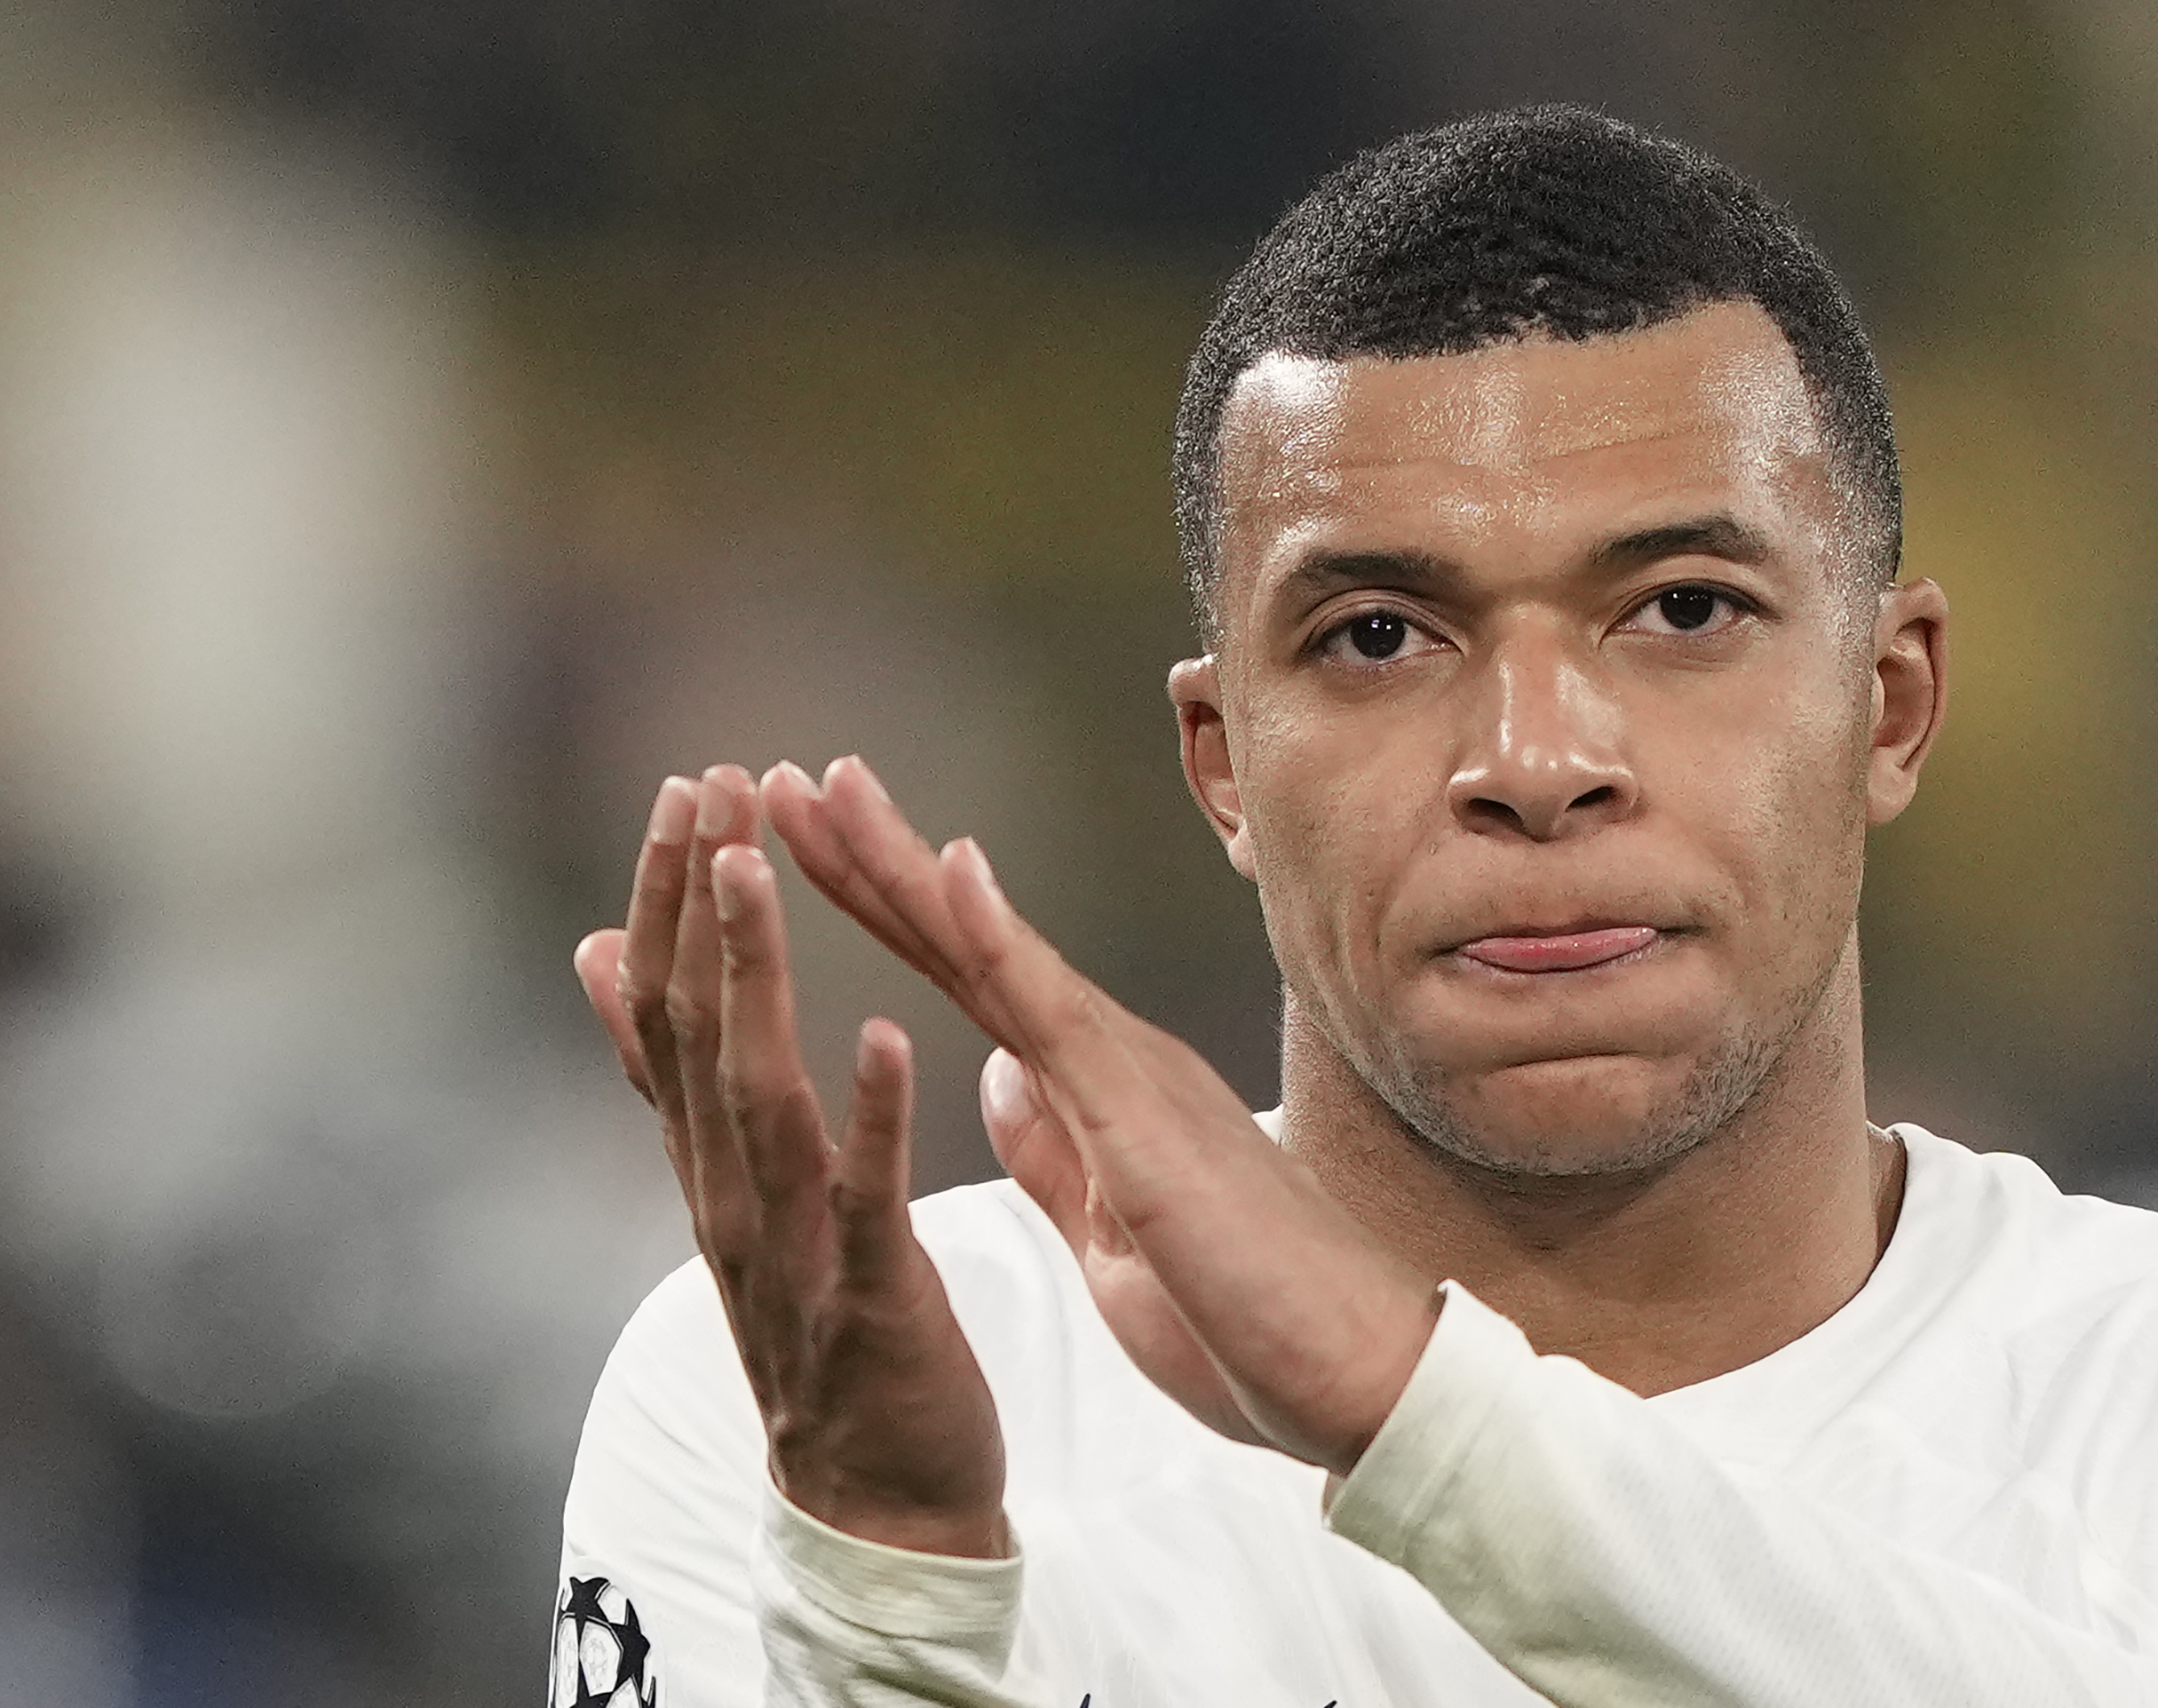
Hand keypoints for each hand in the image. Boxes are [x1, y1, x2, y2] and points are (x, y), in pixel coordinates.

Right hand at [575, 766, 1008, 1557]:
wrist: (878, 1502)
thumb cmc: (817, 1329)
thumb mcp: (728, 1195)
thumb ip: (671, 1083)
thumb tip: (603, 955)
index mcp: (713, 1166)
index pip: (669, 1009)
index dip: (672, 898)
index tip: (690, 788)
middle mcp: (730, 1197)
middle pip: (693, 1032)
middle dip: (696, 906)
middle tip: (708, 787)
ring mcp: (791, 1250)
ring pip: (756, 1095)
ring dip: (753, 977)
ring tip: (756, 871)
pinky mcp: (867, 1299)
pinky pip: (862, 1199)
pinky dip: (866, 1117)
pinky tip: (879, 1033)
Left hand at [766, 758, 1440, 1476]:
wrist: (1367, 1379)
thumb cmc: (1253, 1318)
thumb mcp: (1116, 1232)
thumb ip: (1056, 1150)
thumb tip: (995, 1076)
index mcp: (1097, 1089)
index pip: (971, 977)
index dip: (892, 905)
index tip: (813, 840)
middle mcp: (1111, 1059)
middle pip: (970, 940)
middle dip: (877, 858)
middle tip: (789, 778)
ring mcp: (1132, 1078)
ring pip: (998, 952)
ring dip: (908, 867)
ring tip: (832, 790)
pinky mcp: (1147, 1123)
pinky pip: (1057, 1018)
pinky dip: (1001, 939)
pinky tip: (951, 872)